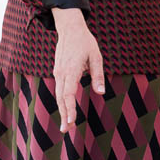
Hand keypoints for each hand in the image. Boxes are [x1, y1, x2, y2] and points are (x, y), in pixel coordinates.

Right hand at [51, 8, 104, 131]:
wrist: (69, 29)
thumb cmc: (85, 42)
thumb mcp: (96, 57)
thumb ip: (97, 75)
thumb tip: (101, 92)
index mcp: (71, 70)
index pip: (68, 94)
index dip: (70, 109)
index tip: (73, 121)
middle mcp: (61, 73)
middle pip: (60, 98)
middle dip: (64, 115)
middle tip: (67, 130)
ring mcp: (58, 72)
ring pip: (58, 95)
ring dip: (62, 110)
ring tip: (66, 125)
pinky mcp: (58, 72)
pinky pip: (59, 89)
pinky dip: (61, 101)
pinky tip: (66, 109)